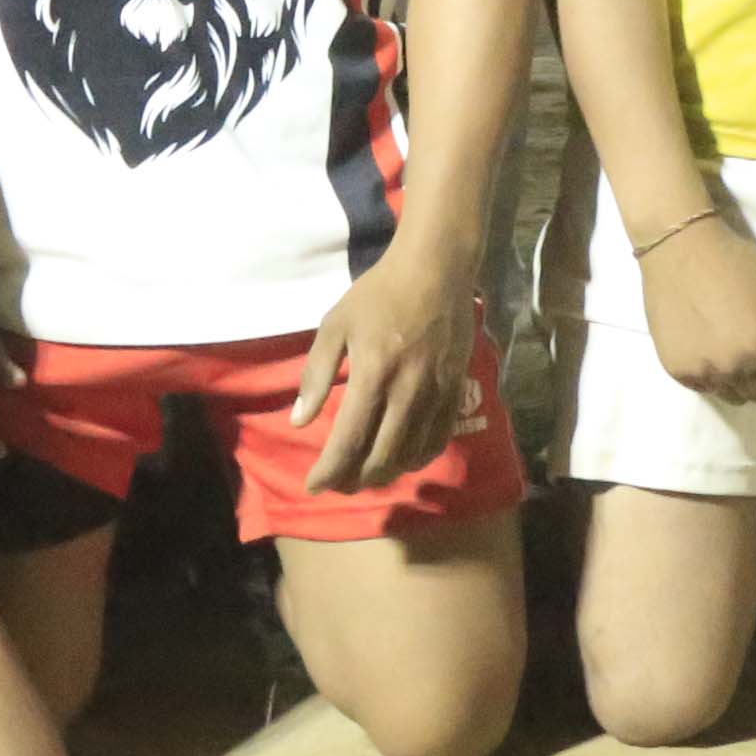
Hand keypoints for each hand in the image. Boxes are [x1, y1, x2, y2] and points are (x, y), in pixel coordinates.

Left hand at [291, 234, 494, 495]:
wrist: (435, 268)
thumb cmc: (378, 293)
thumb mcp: (335, 325)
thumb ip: (316, 374)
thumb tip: (299, 423)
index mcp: (373, 374)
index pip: (349, 441)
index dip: (330, 471)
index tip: (314, 486)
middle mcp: (407, 390)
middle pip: (381, 457)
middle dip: (355, 480)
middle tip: (338, 483)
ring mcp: (436, 393)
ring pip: (410, 454)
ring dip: (385, 474)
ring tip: (364, 476)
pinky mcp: (456, 390)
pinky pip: (438, 440)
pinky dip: (417, 459)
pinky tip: (401, 459)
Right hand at [633, 210, 755, 406]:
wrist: (680, 248)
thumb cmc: (740, 265)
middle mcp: (734, 369)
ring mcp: (703, 373)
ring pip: (736, 397)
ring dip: (743, 380)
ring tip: (735, 346)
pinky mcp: (677, 371)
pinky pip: (707, 389)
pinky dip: (715, 375)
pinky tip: (712, 346)